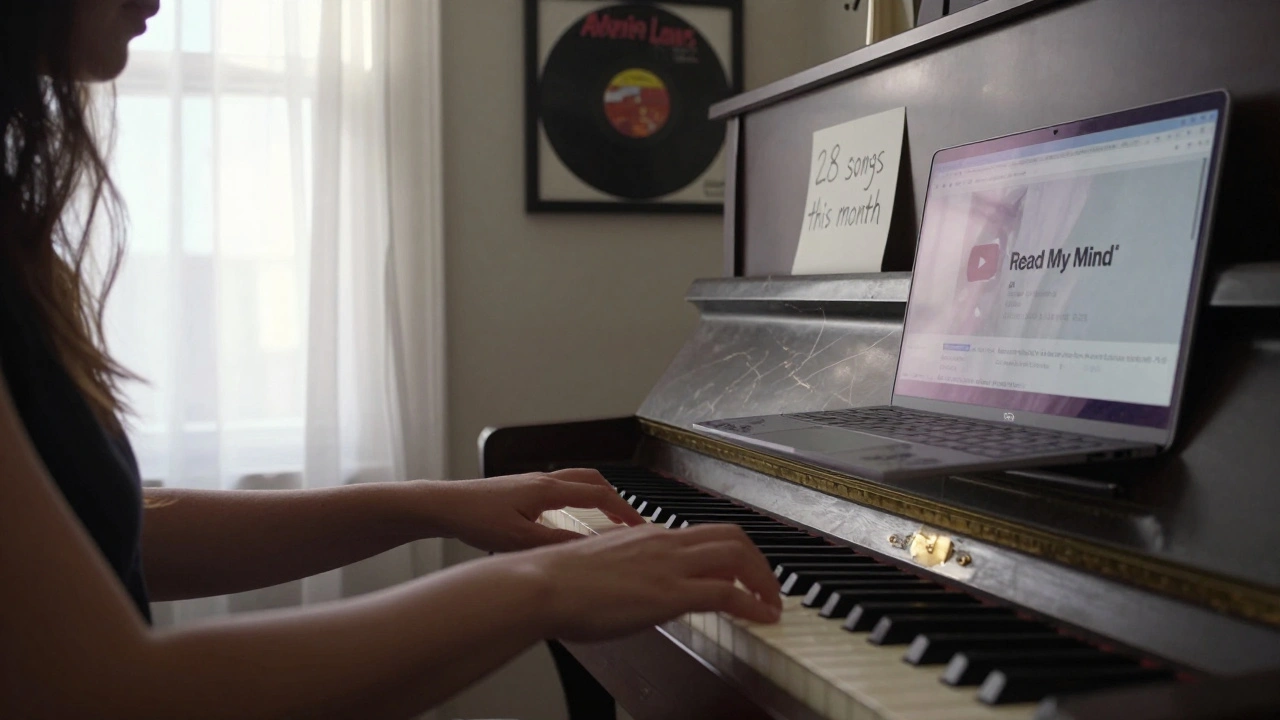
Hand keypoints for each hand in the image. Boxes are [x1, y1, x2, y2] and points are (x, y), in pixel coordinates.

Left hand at [421, 469, 645, 552]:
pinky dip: (578, 497)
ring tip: (608, 516)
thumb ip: (558, 545)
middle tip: (630, 518)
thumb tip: (591, 552)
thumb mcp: (521, 540)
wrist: (444, 506)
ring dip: (597, 494)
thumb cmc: (476, 519)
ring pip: (576, 480)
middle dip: (616, 497)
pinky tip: (571, 517)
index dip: (624, 509)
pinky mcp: (520, 488)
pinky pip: (561, 486)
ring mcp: (532, 482)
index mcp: (548, 490)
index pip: (599, 494)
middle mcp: (543, 480)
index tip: (640, 524)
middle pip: (592, 479)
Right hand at [510, 523, 782, 641]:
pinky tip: (763, 617)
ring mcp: (669, 566)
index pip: (704, 535)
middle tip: (767, 586)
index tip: (741, 572)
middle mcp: (664, 543)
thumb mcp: (601, 568)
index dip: (732, 553)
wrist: (543, 585)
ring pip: (737, 556)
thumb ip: (625, 572)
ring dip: (763, 580)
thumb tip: (631, 589)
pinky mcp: (670, 593)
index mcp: (648, 536)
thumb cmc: (558, 582)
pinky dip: (754, 604)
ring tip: (771, 603)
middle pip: (731, 536)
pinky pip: (727, 592)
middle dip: (758, 561)